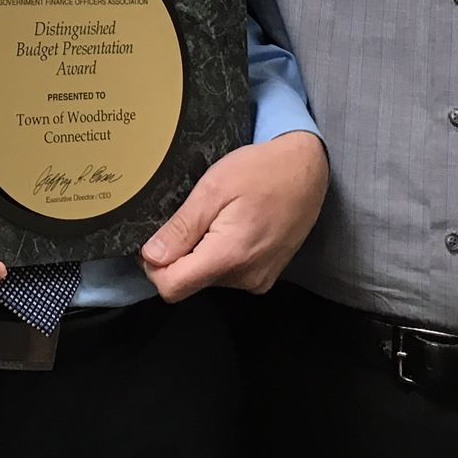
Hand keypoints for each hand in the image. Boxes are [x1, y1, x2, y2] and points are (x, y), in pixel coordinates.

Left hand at [139, 131, 327, 302]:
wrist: (307, 170)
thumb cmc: (260, 171)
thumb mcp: (213, 189)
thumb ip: (181, 228)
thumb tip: (150, 256)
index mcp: (229, 257)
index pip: (173, 287)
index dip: (154, 266)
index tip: (155, 239)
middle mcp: (245, 278)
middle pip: (189, 282)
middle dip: (179, 255)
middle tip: (193, 217)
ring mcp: (259, 280)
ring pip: (208, 278)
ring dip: (201, 253)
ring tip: (217, 218)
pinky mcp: (267, 276)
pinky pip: (229, 275)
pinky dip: (220, 255)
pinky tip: (232, 227)